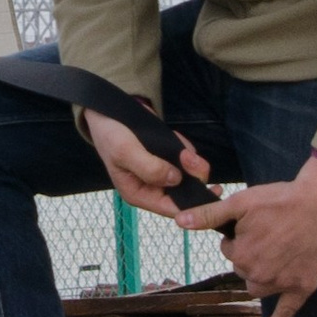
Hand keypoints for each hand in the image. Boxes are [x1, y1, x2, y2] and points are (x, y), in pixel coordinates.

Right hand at [80, 104, 216, 216]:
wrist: (107, 109)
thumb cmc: (110, 134)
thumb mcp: (125, 151)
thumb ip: (150, 168)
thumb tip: (175, 179)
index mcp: (138, 193)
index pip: (170, 207)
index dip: (191, 204)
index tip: (209, 191)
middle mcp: (151, 187)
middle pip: (183, 192)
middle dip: (192, 175)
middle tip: (190, 157)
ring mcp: (160, 172)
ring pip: (188, 175)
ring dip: (190, 160)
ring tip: (181, 148)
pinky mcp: (166, 158)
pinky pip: (185, 159)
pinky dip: (185, 149)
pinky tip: (175, 137)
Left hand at [177, 153, 316, 316]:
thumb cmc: (280, 200)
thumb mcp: (240, 202)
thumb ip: (209, 215)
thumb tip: (179, 221)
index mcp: (241, 255)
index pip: (229, 250)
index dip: (239, 235)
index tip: (255, 223)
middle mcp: (258, 274)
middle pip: (243, 268)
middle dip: (250, 253)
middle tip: (270, 232)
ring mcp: (281, 284)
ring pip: (258, 287)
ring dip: (260, 275)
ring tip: (275, 253)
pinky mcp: (301, 288)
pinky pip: (286, 312)